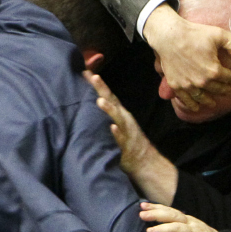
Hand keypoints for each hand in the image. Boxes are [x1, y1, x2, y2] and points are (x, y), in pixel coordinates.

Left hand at [83, 71, 177, 203]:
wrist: (144, 161)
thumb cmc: (126, 140)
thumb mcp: (115, 122)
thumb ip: (106, 111)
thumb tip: (92, 101)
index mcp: (119, 113)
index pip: (106, 94)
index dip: (97, 83)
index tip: (86, 71)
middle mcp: (123, 118)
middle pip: (112, 100)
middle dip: (102, 88)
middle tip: (93, 76)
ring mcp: (127, 131)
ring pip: (118, 118)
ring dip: (109, 109)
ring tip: (100, 101)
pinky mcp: (128, 145)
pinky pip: (122, 139)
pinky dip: (117, 133)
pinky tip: (112, 128)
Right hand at [139, 203, 226, 231]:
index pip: (178, 229)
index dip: (164, 229)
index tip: (150, 231)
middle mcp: (193, 223)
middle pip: (174, 215)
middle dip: (158, 214)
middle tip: (142, 215)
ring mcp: (190, 219)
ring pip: (173, 211)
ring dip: (157, 208)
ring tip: (142, 206)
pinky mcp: (187, 219)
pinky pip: (173, 211)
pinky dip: (161, 207)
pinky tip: (150, 206)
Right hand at [143, 4, 230, 111]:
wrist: (169, 36)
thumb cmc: (194, 34)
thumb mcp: (218, 34)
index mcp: (214, 70)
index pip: (229, 78)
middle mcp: (202, 81)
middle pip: (217, 89)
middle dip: (225, 90)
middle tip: (229, 91)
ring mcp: (188, 85)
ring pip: (202, 98)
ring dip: (209, 101)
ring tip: (213, 103)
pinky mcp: (176, 85)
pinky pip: (185, 99)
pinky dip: (191, 105)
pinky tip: (196, 108)